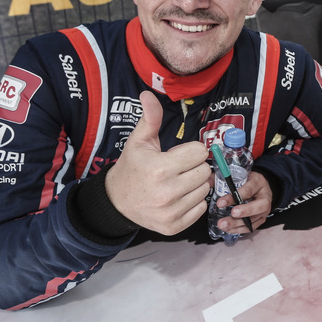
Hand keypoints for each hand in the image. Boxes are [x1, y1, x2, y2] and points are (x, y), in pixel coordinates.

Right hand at [105, 91, 211, 234]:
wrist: (116, 201)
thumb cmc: (132, 167)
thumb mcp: (139, 141)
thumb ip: (150, 118)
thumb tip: (148, 94)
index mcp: (160, 168)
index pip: (199, 152)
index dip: (190, 150)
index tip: (178, 154)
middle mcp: (167, 192)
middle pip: (205, 171)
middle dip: (194, 167)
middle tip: (178, 169)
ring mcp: (171, 212)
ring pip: (205, 189)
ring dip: (195, 184)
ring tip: (177, 182)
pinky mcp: (174, 226)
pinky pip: (201, 208)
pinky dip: (193, 202)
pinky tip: (178, 197)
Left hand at [215, 172, 272, 232]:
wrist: (261, 188)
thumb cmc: (248, 181)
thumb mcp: (240, 175)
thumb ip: (223, 178)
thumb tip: (207, 182)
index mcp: (258, 183)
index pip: (247, 190)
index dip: (234, 197)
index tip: (220, 202)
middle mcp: (265, 197)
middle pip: (258, 207)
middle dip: (244, 211)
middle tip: (231, 214)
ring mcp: (264, 211)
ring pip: (253, 220)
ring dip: (237, 224)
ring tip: (223, 225)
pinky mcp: (261, 220)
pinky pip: (250, 227)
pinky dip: (238, 229)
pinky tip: (228, 229)